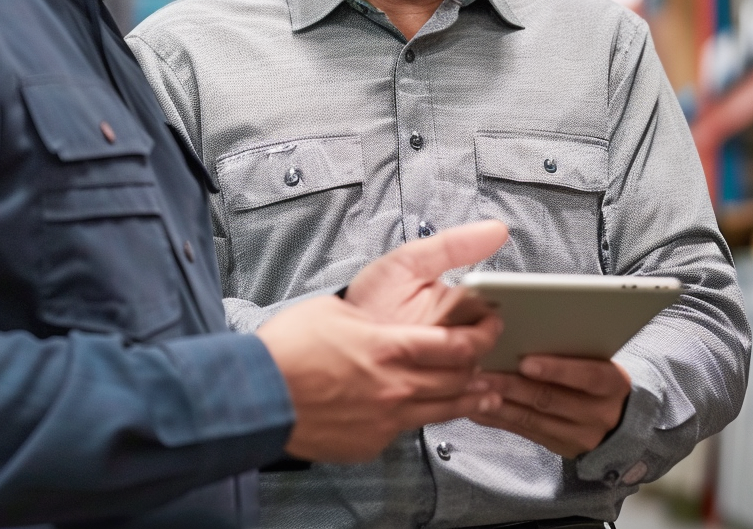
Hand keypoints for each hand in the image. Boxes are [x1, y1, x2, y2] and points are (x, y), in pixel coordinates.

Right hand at [256, 222, 510, 463]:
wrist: (259, 394)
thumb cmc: (289, 348)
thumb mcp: (334, 311)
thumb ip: (371, 318)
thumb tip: (384, 317)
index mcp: (388, 348)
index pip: (455, 345)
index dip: (482, 334)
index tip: (492, 325)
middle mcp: (394, 387)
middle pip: (458, 381)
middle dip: (482, 368)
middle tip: (493, 359)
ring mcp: (384, 419)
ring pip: (442, 411)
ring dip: (469, 400)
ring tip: (485, 394)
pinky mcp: (370, 442)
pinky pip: (407, 429)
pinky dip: (422, 416)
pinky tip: (425, 410)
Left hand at [471, 355, 631, 458]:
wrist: (622, 421)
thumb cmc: (599, 375)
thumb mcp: (598, 359)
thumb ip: (570, 348)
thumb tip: (526, 324)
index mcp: (612, 383)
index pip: (587, 376)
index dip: (556, 369)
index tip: (525, 362)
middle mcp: (598, 413)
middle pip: (550, 398)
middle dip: (512, 385)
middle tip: (481, 372)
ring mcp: (579, 435)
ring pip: (532, 418)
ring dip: (498, 402)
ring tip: (472, 386)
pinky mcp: (559, 447)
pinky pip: (523, 432)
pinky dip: (497, 418)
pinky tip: (476, 407)